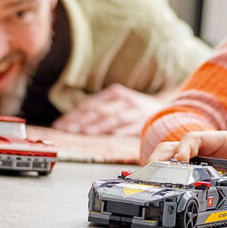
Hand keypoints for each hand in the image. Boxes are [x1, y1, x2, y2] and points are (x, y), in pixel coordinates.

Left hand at [53, 83, 170, 135]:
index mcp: (114, 93)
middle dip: (81, 121)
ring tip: (84, 132)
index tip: (60, 125)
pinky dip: (121, 130)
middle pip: (98, 111)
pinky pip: (131, 126)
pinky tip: (112, 134)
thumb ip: (101, 109)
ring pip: (112, 118)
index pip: (89, 105)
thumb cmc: (137, 107)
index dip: (73, 115)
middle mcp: (123, 99)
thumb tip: (75, 120)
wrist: (166, 106)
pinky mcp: (144, 120)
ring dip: (98, 126)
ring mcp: (134, 109)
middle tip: (67, 130)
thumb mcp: (119, 102)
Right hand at [149, 130, 226, 190]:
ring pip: (164, 159)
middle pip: (171, 147)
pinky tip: (153, 191)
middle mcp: (201, 149)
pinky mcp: (185, 175)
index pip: (195, 138)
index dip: (185, 147)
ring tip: (147, 182)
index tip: (180, 160)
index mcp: (219, 141)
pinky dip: (158, 179)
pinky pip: (167, 173)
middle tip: (152, 173)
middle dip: (160, 158)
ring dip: (155, 168)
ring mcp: (190, 162)